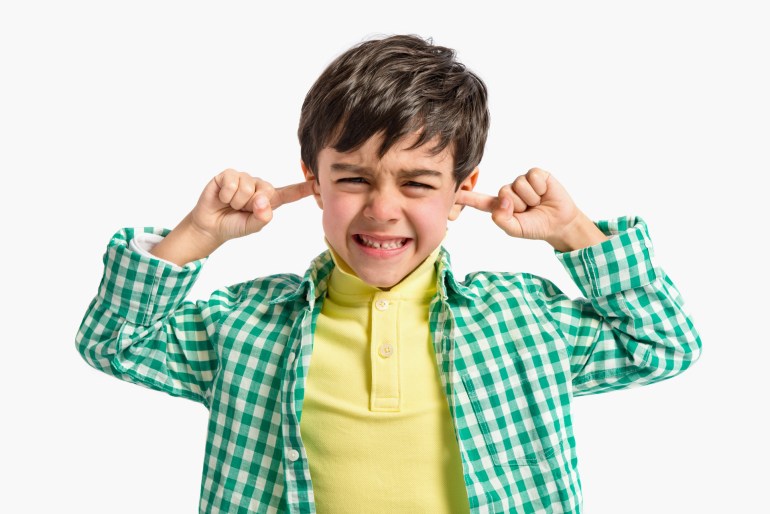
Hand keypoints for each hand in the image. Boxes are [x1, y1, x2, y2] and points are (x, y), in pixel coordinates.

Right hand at [190, 168, 316, 245]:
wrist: (210, 226)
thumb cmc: (234, 225)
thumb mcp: (253, 226)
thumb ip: (262, 217)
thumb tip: (263, 201)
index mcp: (270, 199)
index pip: (291, 192)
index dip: (304, 188)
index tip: (319, 184)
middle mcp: (259, 186)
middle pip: (266, 191)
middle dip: (251, 204)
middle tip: (240, 209)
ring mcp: (244, 178)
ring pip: (248, 187)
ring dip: (237, 201)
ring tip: (231, 204)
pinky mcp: (228, 175)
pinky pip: (232, 182)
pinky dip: (226, 195)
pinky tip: (222, 198)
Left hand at [456, 168, 605, 250]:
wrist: (560, 223)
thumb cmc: (536, 226)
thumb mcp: (516, 229)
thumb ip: (503, 220)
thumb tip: (502, 201)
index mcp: (500, 206)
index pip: (479, 200)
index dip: (466, 196)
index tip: (451, 193)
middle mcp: (508, 191)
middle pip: (504, 193)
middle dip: (519, 204)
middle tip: (529, 210)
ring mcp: (521, 182)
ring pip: (518, 186)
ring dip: (531, 198)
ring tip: (538, 202)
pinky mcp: (535, 175)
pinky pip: (532, 178)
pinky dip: (540, 189)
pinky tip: (544, 193)